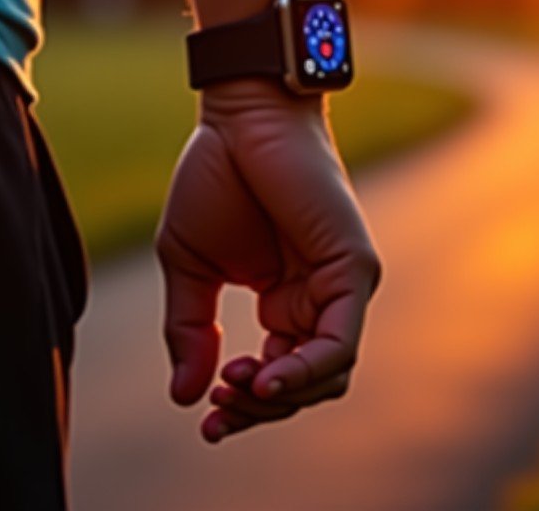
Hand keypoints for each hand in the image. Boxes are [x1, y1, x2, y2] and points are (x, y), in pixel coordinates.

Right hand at [155, 77, 381, 441]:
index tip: (207, 420)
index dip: (244, 407)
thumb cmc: (217, 175)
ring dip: (281, 397)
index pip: (279, 374)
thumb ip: (190, 331)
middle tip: (220, 410)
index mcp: (285, 296)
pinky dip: (304, 371)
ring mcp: (341, 283)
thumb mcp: (190, 266)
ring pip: (329, 374)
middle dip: (260, 410)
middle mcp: (319, 295)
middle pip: (307, 384)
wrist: (241, 117)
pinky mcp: (353, 267)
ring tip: (237, 388)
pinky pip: (340, 342)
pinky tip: (264, 378)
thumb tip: (185, 398)